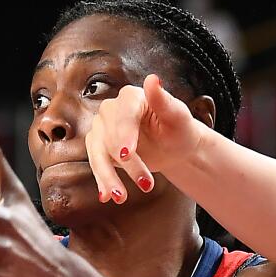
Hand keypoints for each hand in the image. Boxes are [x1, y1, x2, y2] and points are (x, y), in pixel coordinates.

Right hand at [85, 74, 207, 203]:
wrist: (173, 148)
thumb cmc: (178, 129)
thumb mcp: (177, 116)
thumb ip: (163, 100)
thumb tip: (153, 79)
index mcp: (131, 98)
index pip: (123, 115)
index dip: (124, 134)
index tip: (127, 153)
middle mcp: (112, 110)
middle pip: (111, 138)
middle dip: (127, 164)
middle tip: (146, 184)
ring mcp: (102, 129)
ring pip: (99, 154)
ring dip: (109, 177)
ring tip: (121, 197)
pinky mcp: (99, 147)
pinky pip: (97, 165)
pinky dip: (102, 181)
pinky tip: (106, 197)